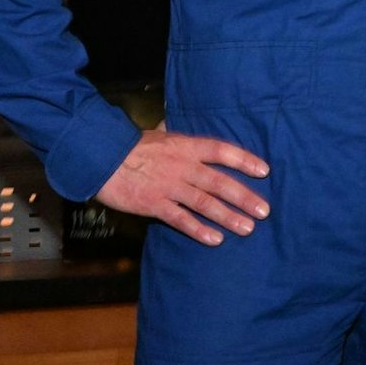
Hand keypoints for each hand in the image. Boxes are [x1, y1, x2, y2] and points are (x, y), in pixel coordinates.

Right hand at [94, 127, 269, 245]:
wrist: (101, 159)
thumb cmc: (131, 147)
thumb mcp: (159, 135)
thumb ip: (175, 136)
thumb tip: (176, 125)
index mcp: (185, 146)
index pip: (221, 150)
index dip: (244, 160)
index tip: (264, 170)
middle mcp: (182, 166)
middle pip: (219, 182)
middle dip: (244, 197)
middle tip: (264, 211)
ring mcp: (169, 187)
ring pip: (205, 203)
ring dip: (228, 216)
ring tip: (247, 228)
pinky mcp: (155, 205)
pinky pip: (181, 219)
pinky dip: (199, 230)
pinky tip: (215, 239)